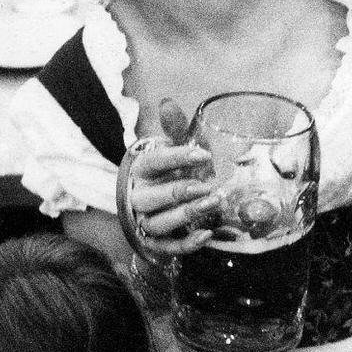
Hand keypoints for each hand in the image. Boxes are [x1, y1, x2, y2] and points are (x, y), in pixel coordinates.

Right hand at [120, 100, 221, 255]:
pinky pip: (167, 248)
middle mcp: (139, 197)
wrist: (162, 204)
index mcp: (141, 170)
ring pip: (158, 223)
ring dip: (185, 215)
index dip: (177, 158)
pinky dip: (186, 244)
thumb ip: (174, 130)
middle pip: (151, 198)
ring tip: (212, 204)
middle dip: (178, 192)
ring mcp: (146, 222)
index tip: (204, 154)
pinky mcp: (156, 244)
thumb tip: (167, 103)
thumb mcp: (174, 150)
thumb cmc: (170, 173)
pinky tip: (207, 234)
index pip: (153, 163)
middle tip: (206, 187)